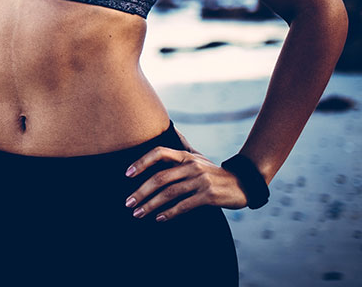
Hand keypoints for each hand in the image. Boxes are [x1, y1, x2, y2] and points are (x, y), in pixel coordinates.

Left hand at [124, 147, 247, 221]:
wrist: (243, 183)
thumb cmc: (213, 174)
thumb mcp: (196, 162)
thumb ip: (177, 162)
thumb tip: (152, 166)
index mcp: (185, 155)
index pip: (159, 153)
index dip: (141, 162)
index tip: (127, 174)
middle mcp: (191, 165)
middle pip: (160, 178)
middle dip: (141, 191)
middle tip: (128, 202)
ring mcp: (200, 180)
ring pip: (169, 193)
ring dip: (151, 205)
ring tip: (139, 213)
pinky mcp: (209, 195)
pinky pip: (184, 205)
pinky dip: (170, 213)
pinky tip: (159, 218)